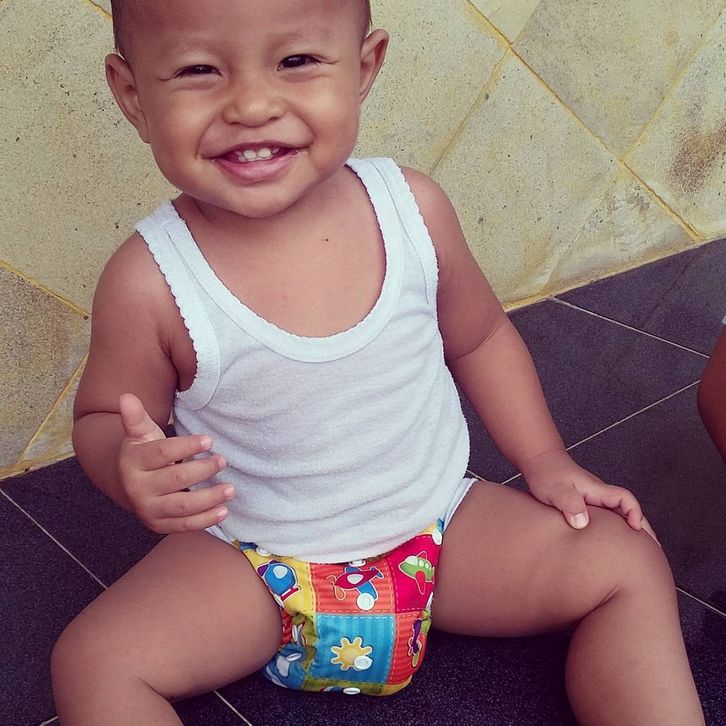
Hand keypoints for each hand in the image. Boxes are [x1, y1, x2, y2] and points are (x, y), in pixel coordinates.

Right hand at [117, 393, 234, 533]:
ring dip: (209, 499)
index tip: (209, 440)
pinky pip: (185, 526)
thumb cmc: (144, 452)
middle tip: (223, 460)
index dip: (186, 446)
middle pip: (175, 480)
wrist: (127, 484)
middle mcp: (138, 488)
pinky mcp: (159, 525)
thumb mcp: (140, 433)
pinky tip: (224, 511)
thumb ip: (136, 417)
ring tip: (231, 489)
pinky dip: (206, 521)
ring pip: (183, 506)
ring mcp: (148, 510)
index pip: (162, 453)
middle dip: (202, 470)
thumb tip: (126, 396)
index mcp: (133, 462)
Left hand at [520, 448, 657, 541]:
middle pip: (629, 509)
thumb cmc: (547, 473)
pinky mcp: (586, 504)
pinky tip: (615, 542)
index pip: (624, 499)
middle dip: (643, 527)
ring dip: (631, 529)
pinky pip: (608, 517)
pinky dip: (616, 529)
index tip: (636, 528)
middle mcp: (599, 494)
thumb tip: (583, 523)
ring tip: (642, 551)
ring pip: (619, 514)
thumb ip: (569, 504)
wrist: (540, 462)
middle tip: (655, 549)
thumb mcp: (555, 490)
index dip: (634, 512)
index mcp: (596, 490)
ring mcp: (594, 499)